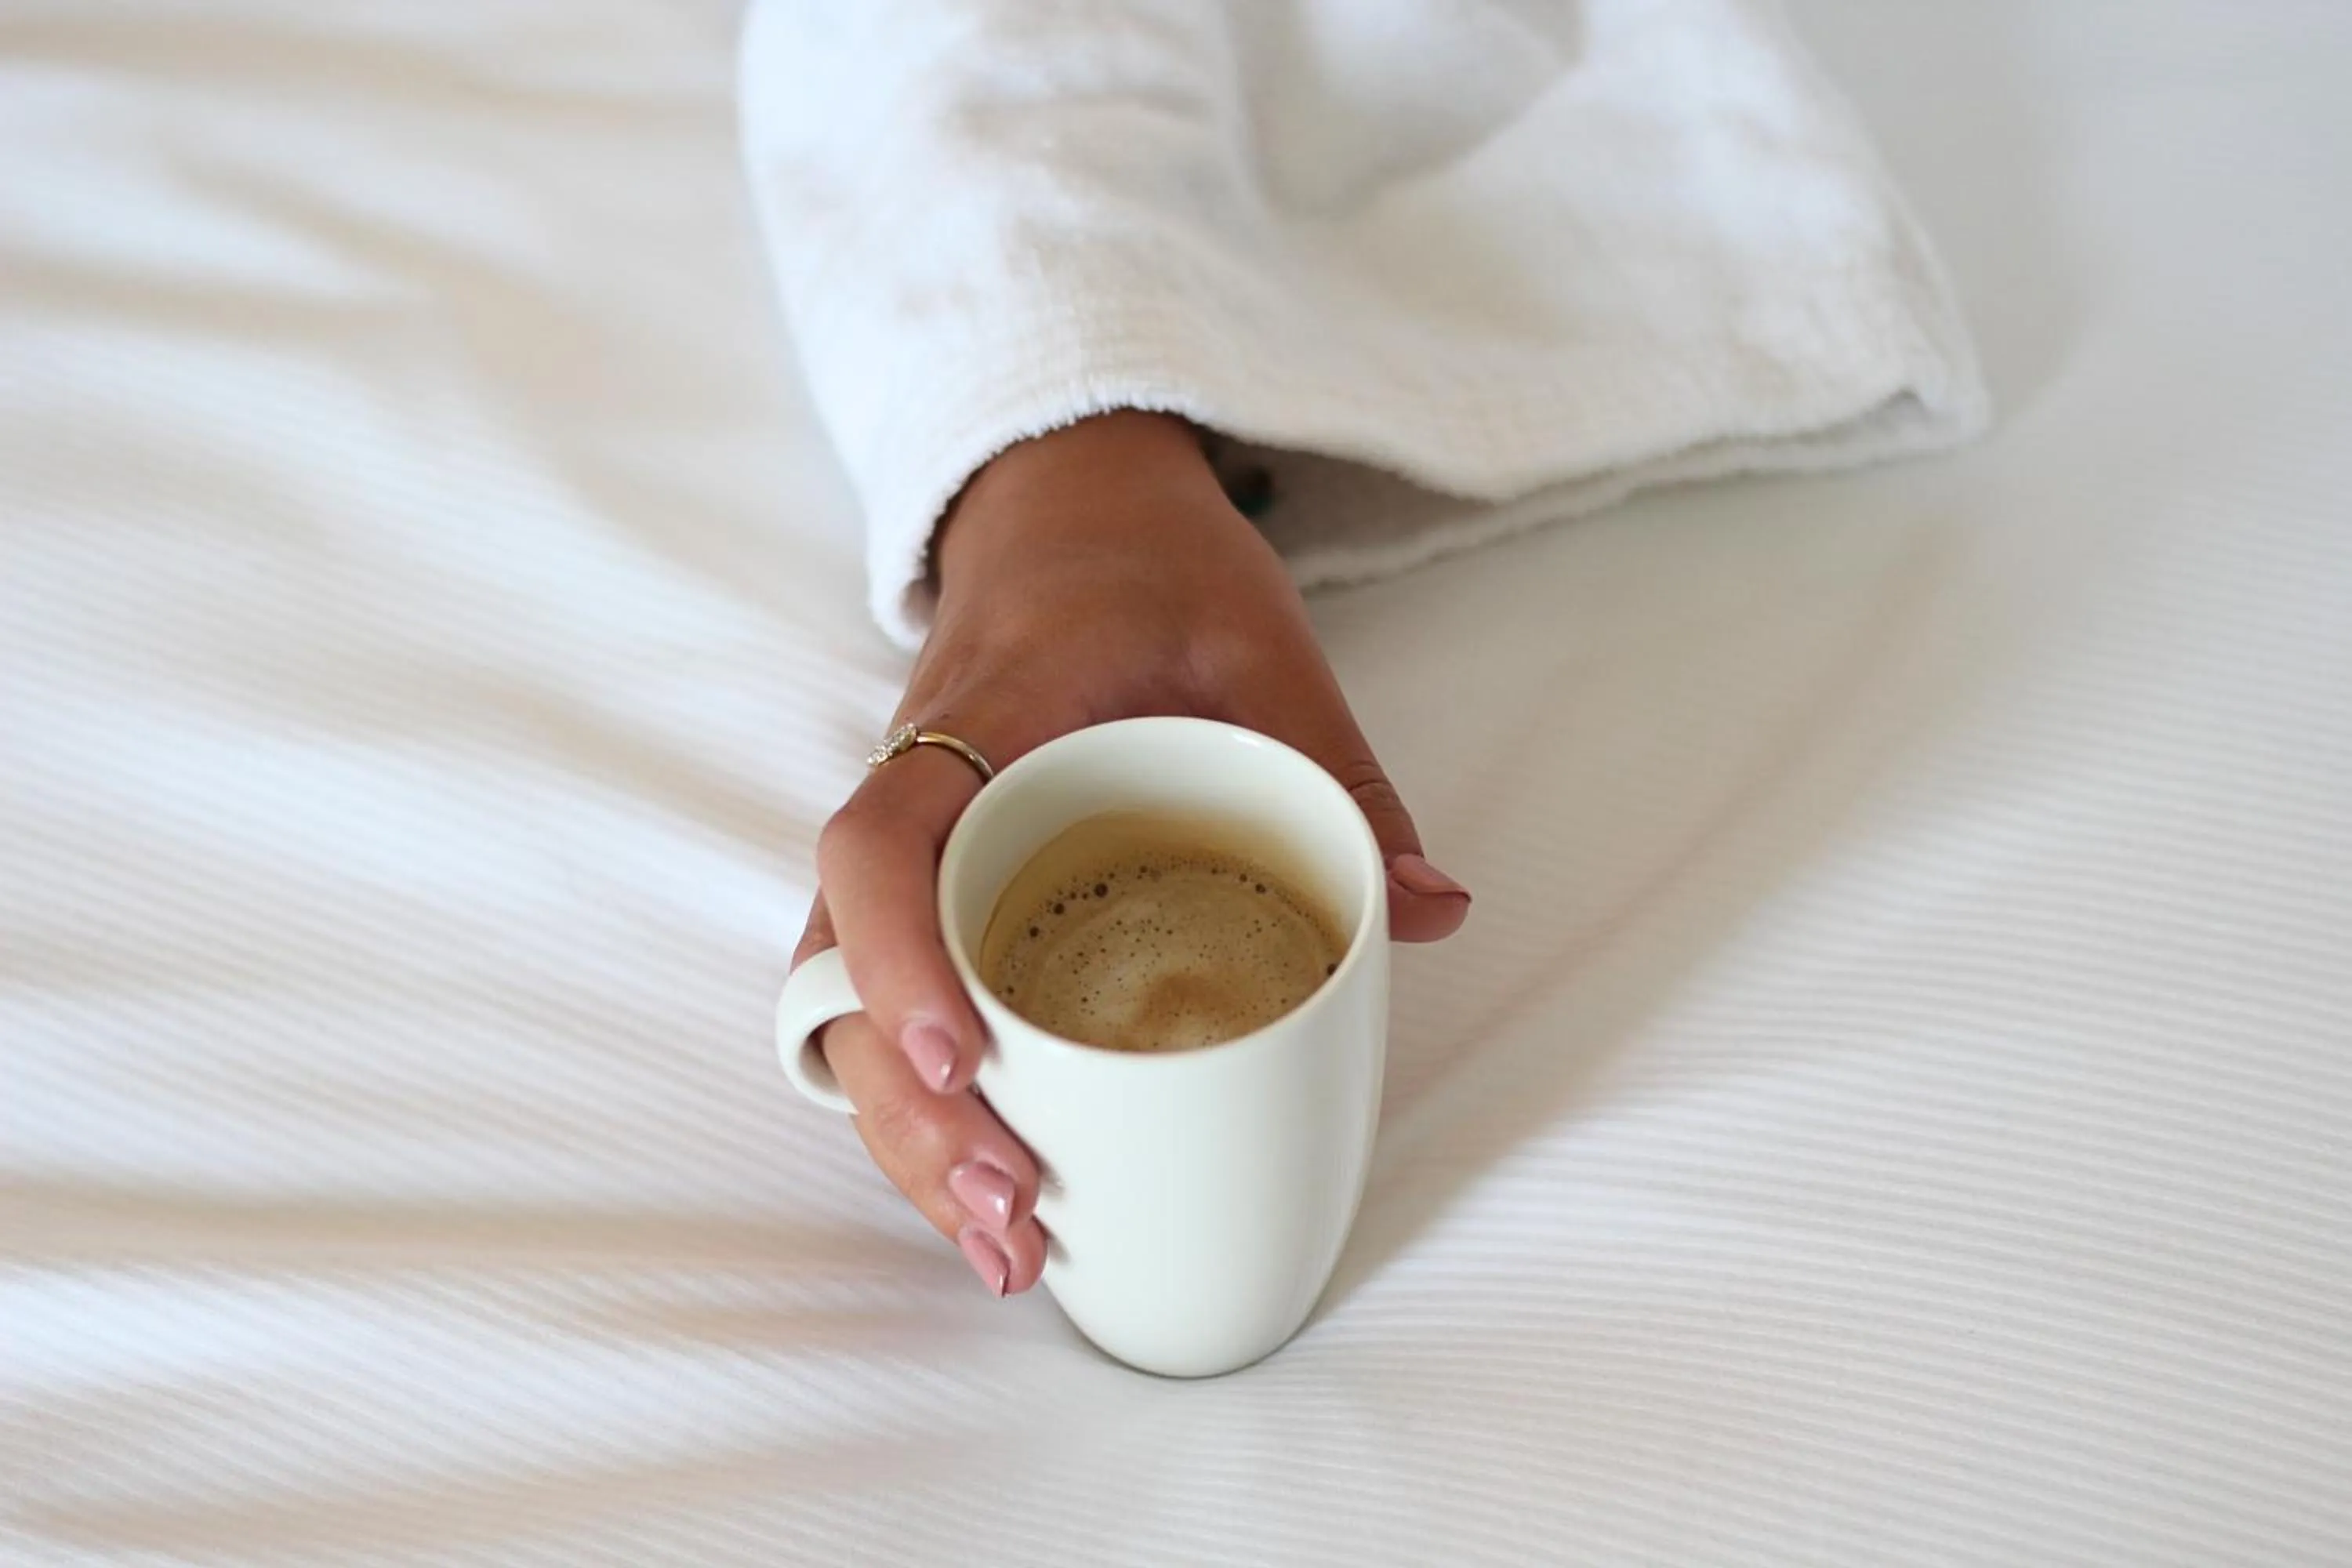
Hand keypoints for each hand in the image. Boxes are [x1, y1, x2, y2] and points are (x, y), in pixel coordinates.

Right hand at [794, 411, 1470, 1295]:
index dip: (902, 956)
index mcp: (982, 721)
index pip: (885, 840)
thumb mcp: (1265, 647)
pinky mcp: (925, 885)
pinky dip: (920, 1108)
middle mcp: (914, 796)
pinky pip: (879, 1003)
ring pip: (843, 1010)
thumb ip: (1341, 776)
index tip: (966, 1063)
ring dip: (907, 1138)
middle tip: (1014, 1211)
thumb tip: (1433, 910)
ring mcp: (908, 848)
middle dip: (912, 1114)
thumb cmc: (1152, 566)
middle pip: (840, 970)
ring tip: (1006, 1247)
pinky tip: (989, 1189)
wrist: (1065, 506)